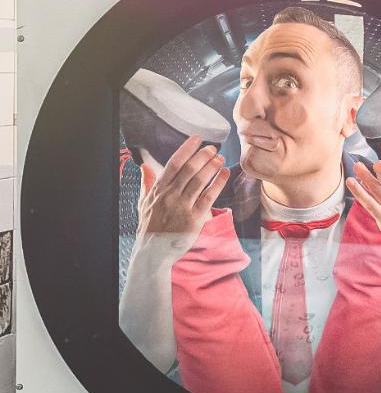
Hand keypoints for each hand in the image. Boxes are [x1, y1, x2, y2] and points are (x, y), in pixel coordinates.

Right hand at [135, 135, 229, 263]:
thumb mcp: (142, 203)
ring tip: (220, 158)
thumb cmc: (149, 228)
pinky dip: (218, 183)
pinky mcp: (195, 218)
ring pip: (200, 180)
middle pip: (190, 169)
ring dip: (212, 166)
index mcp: (159, 189)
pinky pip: (209, 196)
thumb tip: (144, 166)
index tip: (197, 140)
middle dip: (203, 156)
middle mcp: (171, 195)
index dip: (187, 149)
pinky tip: (225, 174)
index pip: (174, 163)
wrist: (153, 252)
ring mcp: (183, 206)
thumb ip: (146, 183)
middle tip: (213, 148)